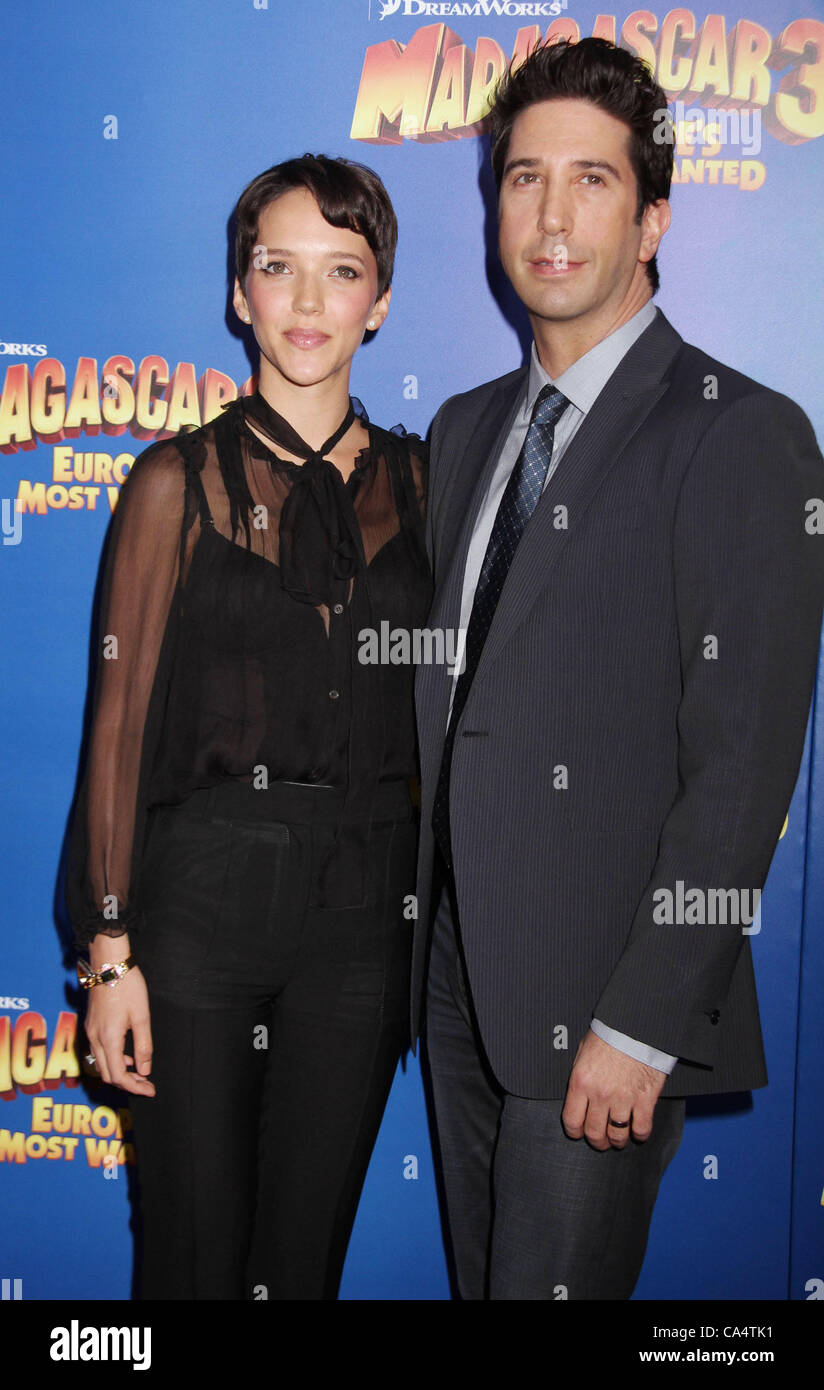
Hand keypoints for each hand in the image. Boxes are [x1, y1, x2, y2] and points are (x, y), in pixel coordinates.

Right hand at [84, 956, 154, 1097]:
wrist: (108, 964)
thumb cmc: (128, 986)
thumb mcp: (141, 1016)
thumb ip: (143, 1045)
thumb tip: (144, 1070)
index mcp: (109, 1039)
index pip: (118, 1076)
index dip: (134, 1087)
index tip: (150, 1090)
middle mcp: (95, 1039)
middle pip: (107, 1075)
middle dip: (127, 1084)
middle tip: (147, 1085)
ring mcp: (90, 1032)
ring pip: (101, 1065)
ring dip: (119, 1073)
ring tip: (139, 1074)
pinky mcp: (91, 1025)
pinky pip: (99, 1052)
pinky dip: (113, 1060)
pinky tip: (127, 1056)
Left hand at [561, 1029, 665, 1149]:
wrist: (636, 1026)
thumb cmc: (608, 1035)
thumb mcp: (583, 1052)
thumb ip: (579, 1077)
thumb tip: (576, 1095)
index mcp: (581, 1082)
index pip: (572, 1121)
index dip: (574, 1132)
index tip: (578, 1133)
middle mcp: (600, 1095)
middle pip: (594, 1133)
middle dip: (596, 1142)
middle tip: (600, 1142)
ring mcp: (624, 1099)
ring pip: (617, 1135)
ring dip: (617, 1141)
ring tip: (618, 1140)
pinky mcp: (645, 1099)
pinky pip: (641, 1128)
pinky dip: (640, 1135)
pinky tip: (637, 1132)